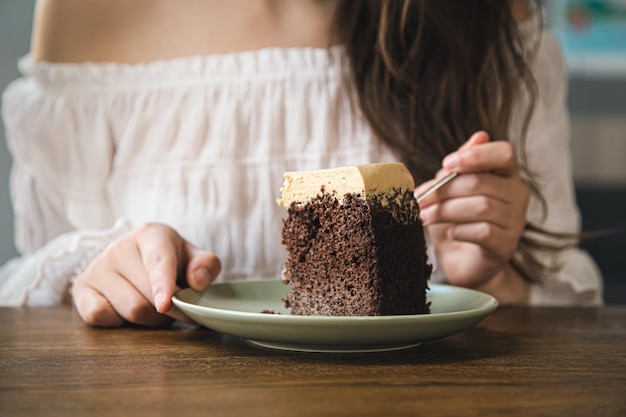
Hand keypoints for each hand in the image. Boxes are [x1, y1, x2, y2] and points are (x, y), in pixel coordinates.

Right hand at [71, 223, 221, 327]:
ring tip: (156, 307)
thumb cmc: (171, 259)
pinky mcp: (81, 287)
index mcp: (152, 235)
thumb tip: (198, 281)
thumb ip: (206, 266)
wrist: (135, 256)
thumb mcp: (193, 257)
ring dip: (149, 320)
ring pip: (128, 310)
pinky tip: (127, 308)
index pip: (158, 262)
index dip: (163, 285)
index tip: (166, 304)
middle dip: (169, 313)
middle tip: (178, 309)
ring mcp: (97, 267)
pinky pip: (101, 316)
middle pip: (147, 298)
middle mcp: (119, 247)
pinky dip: (120, 322)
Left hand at [414, 131, 528, 293]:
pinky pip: (483, 231)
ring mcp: (515, 222)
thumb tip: (480, 135)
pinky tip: (450, 233)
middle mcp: (517, 195)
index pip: (504, 153)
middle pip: (480, 183)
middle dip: (443, 190)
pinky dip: (459, 230)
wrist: (460, 259)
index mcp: (505, 174)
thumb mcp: (451, 187)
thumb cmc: (455, 217)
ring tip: (425, 216)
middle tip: (419, 200)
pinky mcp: (507, 246)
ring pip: (480, 207)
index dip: (476, 156)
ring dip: (445, 211)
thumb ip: (460, 165)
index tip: (446, 164)